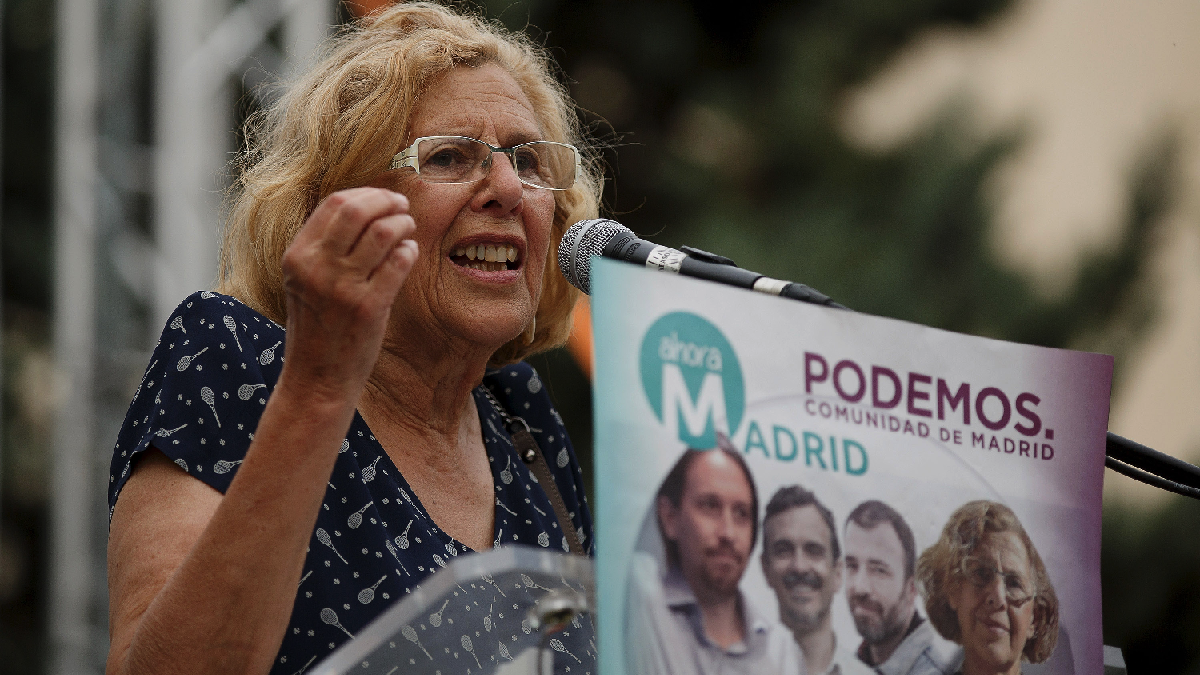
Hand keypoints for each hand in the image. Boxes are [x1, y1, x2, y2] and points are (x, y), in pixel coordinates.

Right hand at [278, 187, 417, 406]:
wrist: (317, 378)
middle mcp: (316, 267)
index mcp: (297, 256)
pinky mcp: (368, 307)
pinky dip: (409, 251)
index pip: (333, 203)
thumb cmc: (317, 328)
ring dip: (403, 224)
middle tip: (402, 206)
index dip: (366, 193)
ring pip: (383, 231)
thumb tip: (365, 208)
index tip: (383, 198)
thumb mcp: (305, 282)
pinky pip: (399, 262)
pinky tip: (409, 254)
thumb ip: (325, 248)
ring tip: (408, 229)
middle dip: (387, 201)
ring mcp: (342, 287)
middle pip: (357, 209)